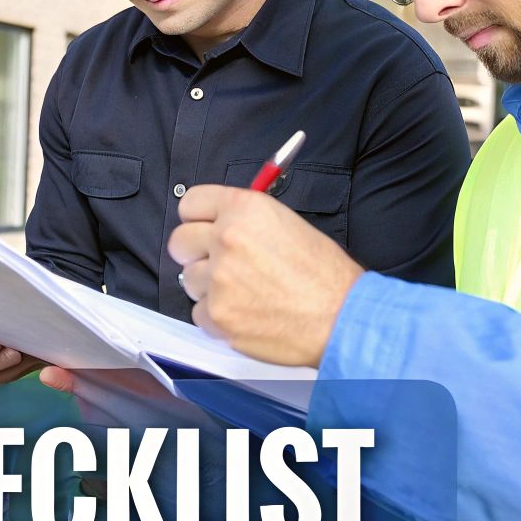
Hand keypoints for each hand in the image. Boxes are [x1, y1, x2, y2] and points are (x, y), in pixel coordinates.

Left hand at [167, 185, 363, 366]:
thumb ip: (246, 220)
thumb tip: (219, 222)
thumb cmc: (325, 275)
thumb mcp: (288, 224)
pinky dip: (218, 317)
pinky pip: (199, 314)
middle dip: (195, 253)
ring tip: (244, 293)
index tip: (203, 228)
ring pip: (189, 280)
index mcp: (245, 209)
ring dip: (209, 288)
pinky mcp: (218, 316)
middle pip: (179, 241)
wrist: (341, 317)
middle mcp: (227, 239)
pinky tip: (246, 314)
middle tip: (218, 263)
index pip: (190, 203)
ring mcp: (219, 279)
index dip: (198, 217)